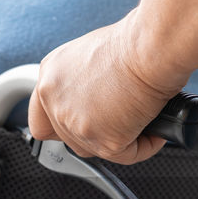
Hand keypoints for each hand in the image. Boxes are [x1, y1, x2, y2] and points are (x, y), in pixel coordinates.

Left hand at [29, 14, 187, 163]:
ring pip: (95, 150)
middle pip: (68, 139)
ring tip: (141, 120)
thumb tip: (96, 100)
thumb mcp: (92, 54)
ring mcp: (75, 124)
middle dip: (96, 133)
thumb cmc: (133, 43)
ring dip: (119, 139)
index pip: (41, 119)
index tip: (82, 124)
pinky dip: (145, 145)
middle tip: (121, 119)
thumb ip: (82, 81)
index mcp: (50, 76)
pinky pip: (127, 155)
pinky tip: (155, 129)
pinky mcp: (102, 141)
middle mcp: (55, 101)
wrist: (150, 48)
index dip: (62, 127)